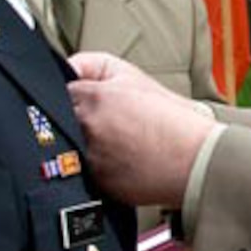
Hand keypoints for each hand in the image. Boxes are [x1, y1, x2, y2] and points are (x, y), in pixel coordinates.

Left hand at [68, 51, 215, 207]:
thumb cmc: (170, 117)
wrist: (195, 158)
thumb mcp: (130, 74)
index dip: (71, 99)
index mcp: (92, 99)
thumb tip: (66, 69)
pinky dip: (96, 167)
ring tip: (115, 144)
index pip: (55, 94)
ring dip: (83, 145)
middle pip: (57, 123)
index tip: (86, 105)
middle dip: (74, 121)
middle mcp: (86, 129)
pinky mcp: (98, 185)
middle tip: (104, 125)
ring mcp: (90, 160)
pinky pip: (84, 174)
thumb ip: (90, 65)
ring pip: (67, 149)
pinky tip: (120, 162)